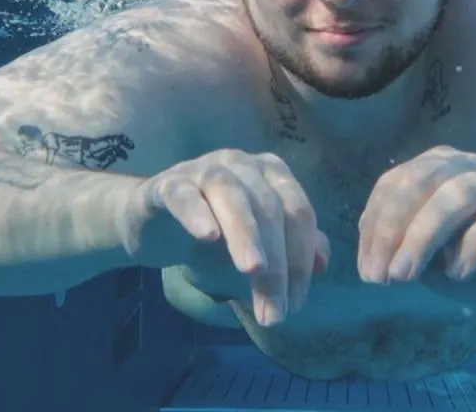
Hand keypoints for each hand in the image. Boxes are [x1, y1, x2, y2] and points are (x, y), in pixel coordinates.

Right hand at [117, 149, 327, 326]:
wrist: (152, 225)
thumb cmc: (213, 234)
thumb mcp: (257, 247)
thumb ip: (291, 249)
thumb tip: (323, 262)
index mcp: (270, 173)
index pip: (298, 212)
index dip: (301, 260)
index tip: (296, 305)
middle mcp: (241, 164)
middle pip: (268, 208)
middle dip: (276, 264)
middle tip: (274, 312)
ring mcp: (202, 169)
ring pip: (231, 196)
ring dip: (245, 234)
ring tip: (252, 271)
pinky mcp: (167, 184)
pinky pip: (183, 194)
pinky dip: (196, 212)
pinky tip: (207, 236)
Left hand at [357, 146, 475, 319]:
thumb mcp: (431, 259)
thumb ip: (403, 249)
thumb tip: (372, 257)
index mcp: (441, 169)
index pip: (398, 182)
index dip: (376, 224)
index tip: (367, 270)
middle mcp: (473, 167)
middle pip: (424, 181)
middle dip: (394, 228)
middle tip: (382, 276)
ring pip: (460, 193)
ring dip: (426, 235)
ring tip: (407, 275)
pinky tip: (458, 272)